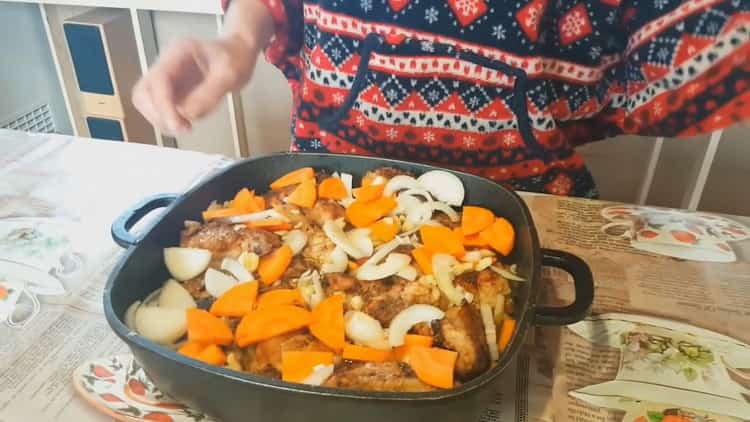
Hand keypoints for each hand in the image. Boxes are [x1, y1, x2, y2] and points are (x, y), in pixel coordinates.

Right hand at [132, 36, 259, 134]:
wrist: (238, 55)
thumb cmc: (235, 57)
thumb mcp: (230, 74)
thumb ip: (210, 94)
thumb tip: (188, 114)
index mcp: (178, 54)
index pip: (158, 81)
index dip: (163, 105)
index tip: (177, 124)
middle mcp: (167, 66)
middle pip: (143, 93)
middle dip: (159, 115)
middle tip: (182, 128)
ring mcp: (167, 80)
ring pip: (147, 104)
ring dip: (163, 120)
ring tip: (186, 126)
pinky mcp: (172, 93)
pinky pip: (161, 111)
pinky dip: (172, 121)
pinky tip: (190, 120)